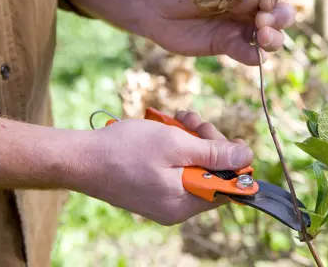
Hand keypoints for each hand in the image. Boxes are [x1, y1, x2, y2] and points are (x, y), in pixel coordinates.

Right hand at [73, 111, 252, 225]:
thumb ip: (214, 154)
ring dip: (191, 139)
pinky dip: (176, 146)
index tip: (229, 139)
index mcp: (184, 203)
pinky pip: (175, 168)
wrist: (80, 157)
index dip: (232, 162)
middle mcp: (175, 207)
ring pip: (193, 166)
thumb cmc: (125, 150)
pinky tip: (169, 128)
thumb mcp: (176, 145)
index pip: (227, 188)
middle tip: (194, 121)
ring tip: (179, 119)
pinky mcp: (151, 188)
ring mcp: (162, 198)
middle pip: (210, 174)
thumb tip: (247, 157)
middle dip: (208, 143)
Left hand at [142, 0, 295, 65]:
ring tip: (263, 36)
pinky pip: (249, 53)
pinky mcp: (230, 44)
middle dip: (279, 16)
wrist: (153, 7)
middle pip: (280, 10)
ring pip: (272, 34)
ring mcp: (242, 25)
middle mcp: (251, 3)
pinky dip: (256, 56)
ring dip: (274, 37)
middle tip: (263, 19)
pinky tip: (256, 56)